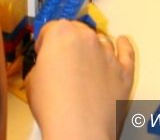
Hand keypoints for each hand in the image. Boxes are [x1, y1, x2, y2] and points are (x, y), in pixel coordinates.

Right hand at [26, 20, 134, 139]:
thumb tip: (49, 67)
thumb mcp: (33, 80)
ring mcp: (108, 54)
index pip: (51, 29)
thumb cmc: (53, 107)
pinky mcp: (124, 71)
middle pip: (77, 30)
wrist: (79, 131)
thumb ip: (43, 64)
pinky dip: (124, 45)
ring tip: (88, 61)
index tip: (44, 53)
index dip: (45, 42)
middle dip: (68, 43)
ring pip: (100, 40)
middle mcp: (86, 38)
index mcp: (61, 34)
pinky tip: (122, 42)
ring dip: (93, 47)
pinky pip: (127, 52)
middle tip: (63, 61)